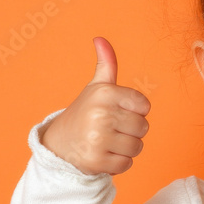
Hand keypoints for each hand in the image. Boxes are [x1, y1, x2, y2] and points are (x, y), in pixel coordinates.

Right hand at [40, 37, 151, 175]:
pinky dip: (118, 163)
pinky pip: (127, 164)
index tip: (119, 111)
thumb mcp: (96, 87)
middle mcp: (101, 114)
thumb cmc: (85, 112)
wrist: (58, 144)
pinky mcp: (96, 161)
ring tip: (107, 142)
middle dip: (131, 131)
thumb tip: (100, 39)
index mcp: (105, 93)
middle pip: (143, 128)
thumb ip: (106, 64)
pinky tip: (103, 154)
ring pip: (137, 147)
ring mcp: (98, 139)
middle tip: (111, 129)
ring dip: (126, 148)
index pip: (144, 106)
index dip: (136, 111)